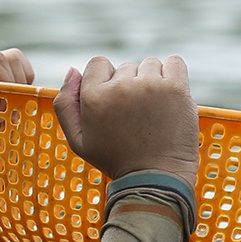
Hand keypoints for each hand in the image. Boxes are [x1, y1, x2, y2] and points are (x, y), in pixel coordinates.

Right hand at [53, 55, 198, 187]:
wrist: (156, 179)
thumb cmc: (117, 160)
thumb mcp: (78, 140)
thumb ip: (65, 104)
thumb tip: (72, 70)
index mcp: (93, 97)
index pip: (98, 63)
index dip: (107, 81)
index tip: (117, 102)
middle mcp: (119, 87)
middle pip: (126, 66)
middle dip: (131, 85)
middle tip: (137, 115)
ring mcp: (149, 85)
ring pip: (150, 65)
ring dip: (153, 81)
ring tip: (155, 110)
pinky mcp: (175, 88)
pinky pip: (174, 62)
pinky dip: (174, 73)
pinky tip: (171, 95)